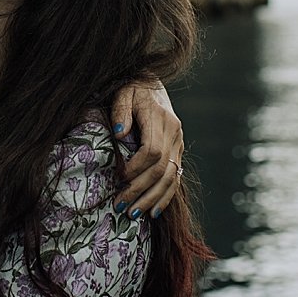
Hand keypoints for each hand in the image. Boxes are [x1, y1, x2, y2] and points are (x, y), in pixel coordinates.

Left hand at [111, 79, 184, 219]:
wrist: (151, 82)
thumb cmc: (132, 87)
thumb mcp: (123, 92)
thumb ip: (120, 110)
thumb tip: (119, 134)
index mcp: (161, 118)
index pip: (152, 151)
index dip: (136, 167)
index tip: (118, 176)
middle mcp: (174, 133)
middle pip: (161, 169)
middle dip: (140, 190)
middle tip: (119, 205)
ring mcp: (178, 143)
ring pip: (171, 178)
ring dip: (152, 199)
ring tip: (133, 214)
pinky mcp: (178, 151)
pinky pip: (176, 178)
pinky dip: (165, 197)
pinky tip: (153, 212)